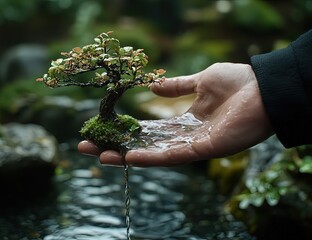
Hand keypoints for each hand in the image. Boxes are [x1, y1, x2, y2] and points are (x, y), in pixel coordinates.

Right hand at [78, 63, 272, 166]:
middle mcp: (184, 137)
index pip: (147, 130)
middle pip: (143, 145)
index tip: (101, 128)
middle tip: (87, 145)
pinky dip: (149, 158)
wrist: (264, 88)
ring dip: (124, 156)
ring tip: (97, 155)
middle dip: (115, 146)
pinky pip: (171, 157)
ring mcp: (191, 146)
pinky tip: (127, 157)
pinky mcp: (202, 151)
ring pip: (152, 154)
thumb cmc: (237, 83)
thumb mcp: (200, 80)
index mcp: (184, 121)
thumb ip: (177, 86)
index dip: (124, 130)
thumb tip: (153, 89)